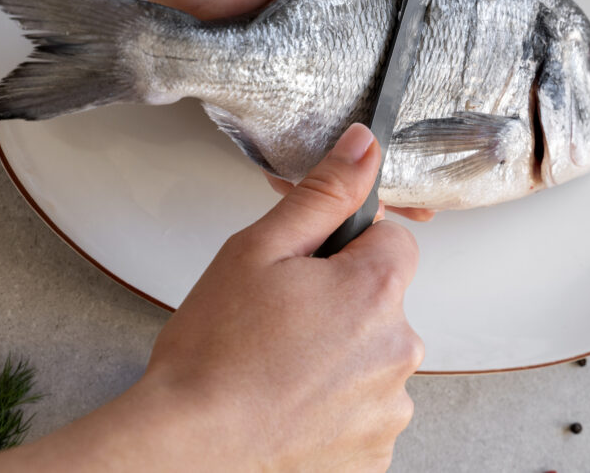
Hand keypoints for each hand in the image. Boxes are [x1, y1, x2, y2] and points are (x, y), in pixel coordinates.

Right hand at [138, 123, 423, 469]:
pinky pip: (366, 407)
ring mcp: (391, 407)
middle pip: (383, 301)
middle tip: (280, 320)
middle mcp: (399, 350)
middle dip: (342, 301)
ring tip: (279, 368)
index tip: (305, 270)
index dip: (345, 247)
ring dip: (341, 356)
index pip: (393, 240)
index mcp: (375, 290)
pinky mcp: (376, 451)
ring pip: (374, 356)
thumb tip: (365, 147)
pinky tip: (290, 403)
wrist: (190, 447)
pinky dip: (336, 404)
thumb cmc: (214, 353)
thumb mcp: (258, 248)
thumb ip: (323, 193)